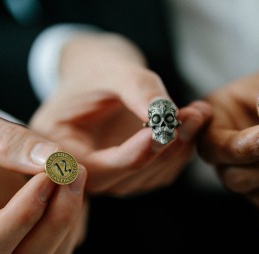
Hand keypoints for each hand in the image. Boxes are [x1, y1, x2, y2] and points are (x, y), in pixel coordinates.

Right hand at [0, 92, 87, 253]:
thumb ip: (4, 140)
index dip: (22, 217)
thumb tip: (54, 160)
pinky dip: (73, 220)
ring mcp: (0, 246)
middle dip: (57, 219)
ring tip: (74, 174)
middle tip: (73, 171)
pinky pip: (58, 248)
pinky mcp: (24, 238)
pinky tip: (69, 183)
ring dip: (68, 223)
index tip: (46, 175)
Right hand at [30, 32, 210, 195]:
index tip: (162, 131)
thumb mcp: (110, 70)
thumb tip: (166, 114)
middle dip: (164, 150)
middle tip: (193, 115)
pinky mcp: (134, 175)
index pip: (96, 168)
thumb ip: (136, 88)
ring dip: (179, 149)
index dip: (133, 154)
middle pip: (127, 178)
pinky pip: (163, 172)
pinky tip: (193, 122)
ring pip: (150, 177)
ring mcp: (110, 177)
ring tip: (198, 112)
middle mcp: (83, 173)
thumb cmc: (96, 71)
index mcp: (60, 150)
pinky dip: (182, 150)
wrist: (99, 78)